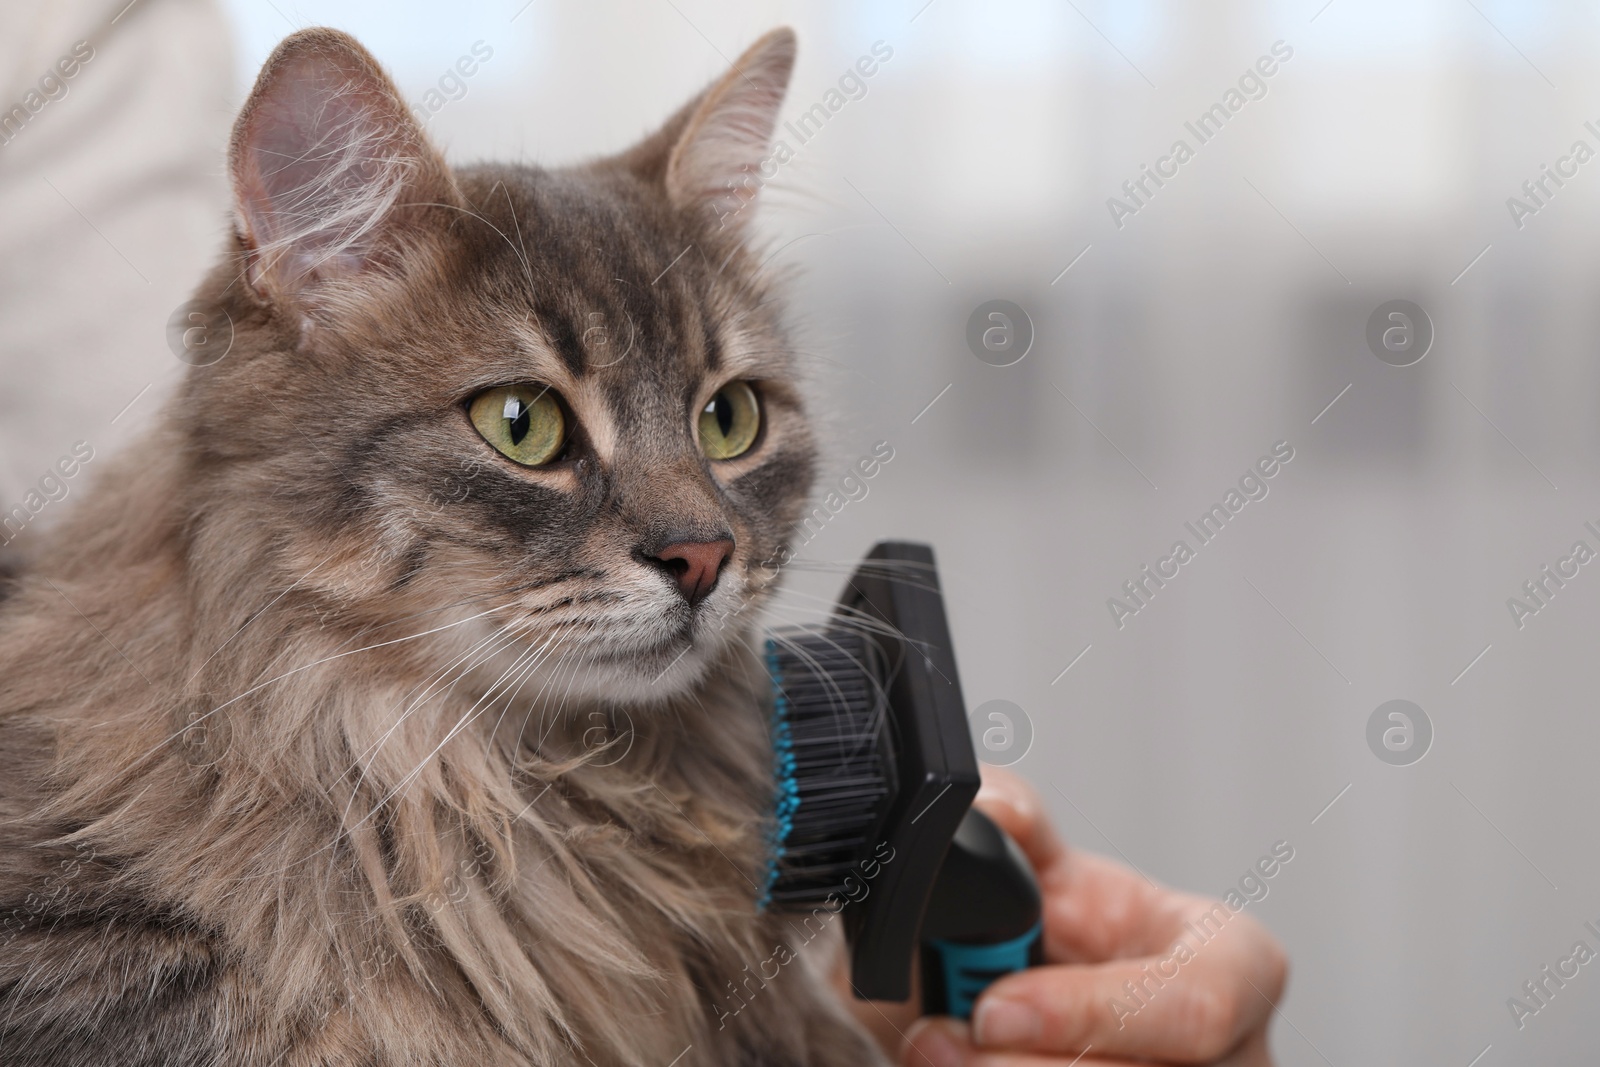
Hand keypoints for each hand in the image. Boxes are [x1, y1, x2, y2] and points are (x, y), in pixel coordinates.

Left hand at [892, 767, 1287, 1065]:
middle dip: (1019, 1065)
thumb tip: (989, 809)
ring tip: (931, 1049)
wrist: (1031, 998)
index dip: (1092, 1013)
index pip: (1199, 1004)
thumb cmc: (1061, 941)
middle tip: (937, 1037)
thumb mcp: (1044, 874)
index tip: (994, 1006)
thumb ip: (1016, 830)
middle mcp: (1233, 1056)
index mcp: (1231, 963)